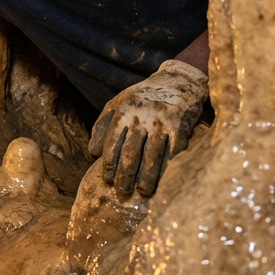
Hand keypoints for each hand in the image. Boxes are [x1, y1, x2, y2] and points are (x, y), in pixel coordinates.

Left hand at [88, 59, 207, 197]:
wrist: (177, 81)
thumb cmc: (142, 96)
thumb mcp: (117, 103)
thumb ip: (102, 124)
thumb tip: (93, 152)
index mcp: (123, 111)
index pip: (113, 142)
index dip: (109, 163)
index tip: (107, 180)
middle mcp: (141, 117)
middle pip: (131, 152)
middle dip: (126, 174)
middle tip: (122, 192)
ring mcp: (162, 123)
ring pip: (152, 155)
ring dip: (147, 176)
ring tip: (143, 192)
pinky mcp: (180, 127)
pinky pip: (173, 152)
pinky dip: (167, 167)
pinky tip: (164, 180)